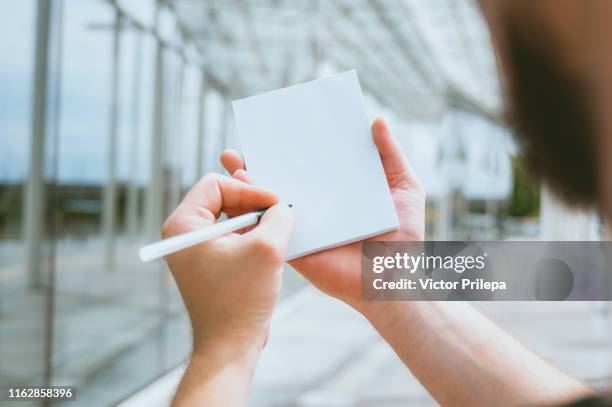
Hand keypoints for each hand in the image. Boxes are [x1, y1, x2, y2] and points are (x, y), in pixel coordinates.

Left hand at [162, 174, 293, 356]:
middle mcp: (183, 234)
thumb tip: (281, 207)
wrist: (230, 345)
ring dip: (255, 223)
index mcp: (183, 225)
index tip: (274, 206)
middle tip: (277, 217)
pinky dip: (251, 237)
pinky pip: (231, 235)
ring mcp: (195, 249)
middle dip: (252, 205)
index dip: (249, 191)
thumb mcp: (267, 248)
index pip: (216, 184)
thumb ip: (278, 216)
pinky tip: (268, 252)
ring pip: (229, 216)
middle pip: (221, 198)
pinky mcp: (208, 262)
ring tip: (274, 236)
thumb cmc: (241, 299)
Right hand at [220, 118, 424, 312]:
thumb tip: (377, 120)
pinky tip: (239, 199)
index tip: (271, 127)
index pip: (309, 163)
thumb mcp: (405, 188)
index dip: (290, 146)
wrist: (395, 281)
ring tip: (233, 163)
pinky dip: (252, 216)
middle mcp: (317, 205)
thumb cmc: (406, 237)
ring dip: (248, 184)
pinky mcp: (296, 248)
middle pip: (283, 178)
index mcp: (337, 189)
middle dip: (258, 161)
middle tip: (239, 146)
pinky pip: (271, 230)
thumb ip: (390, 156)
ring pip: (270, 202)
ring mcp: (304, 226)